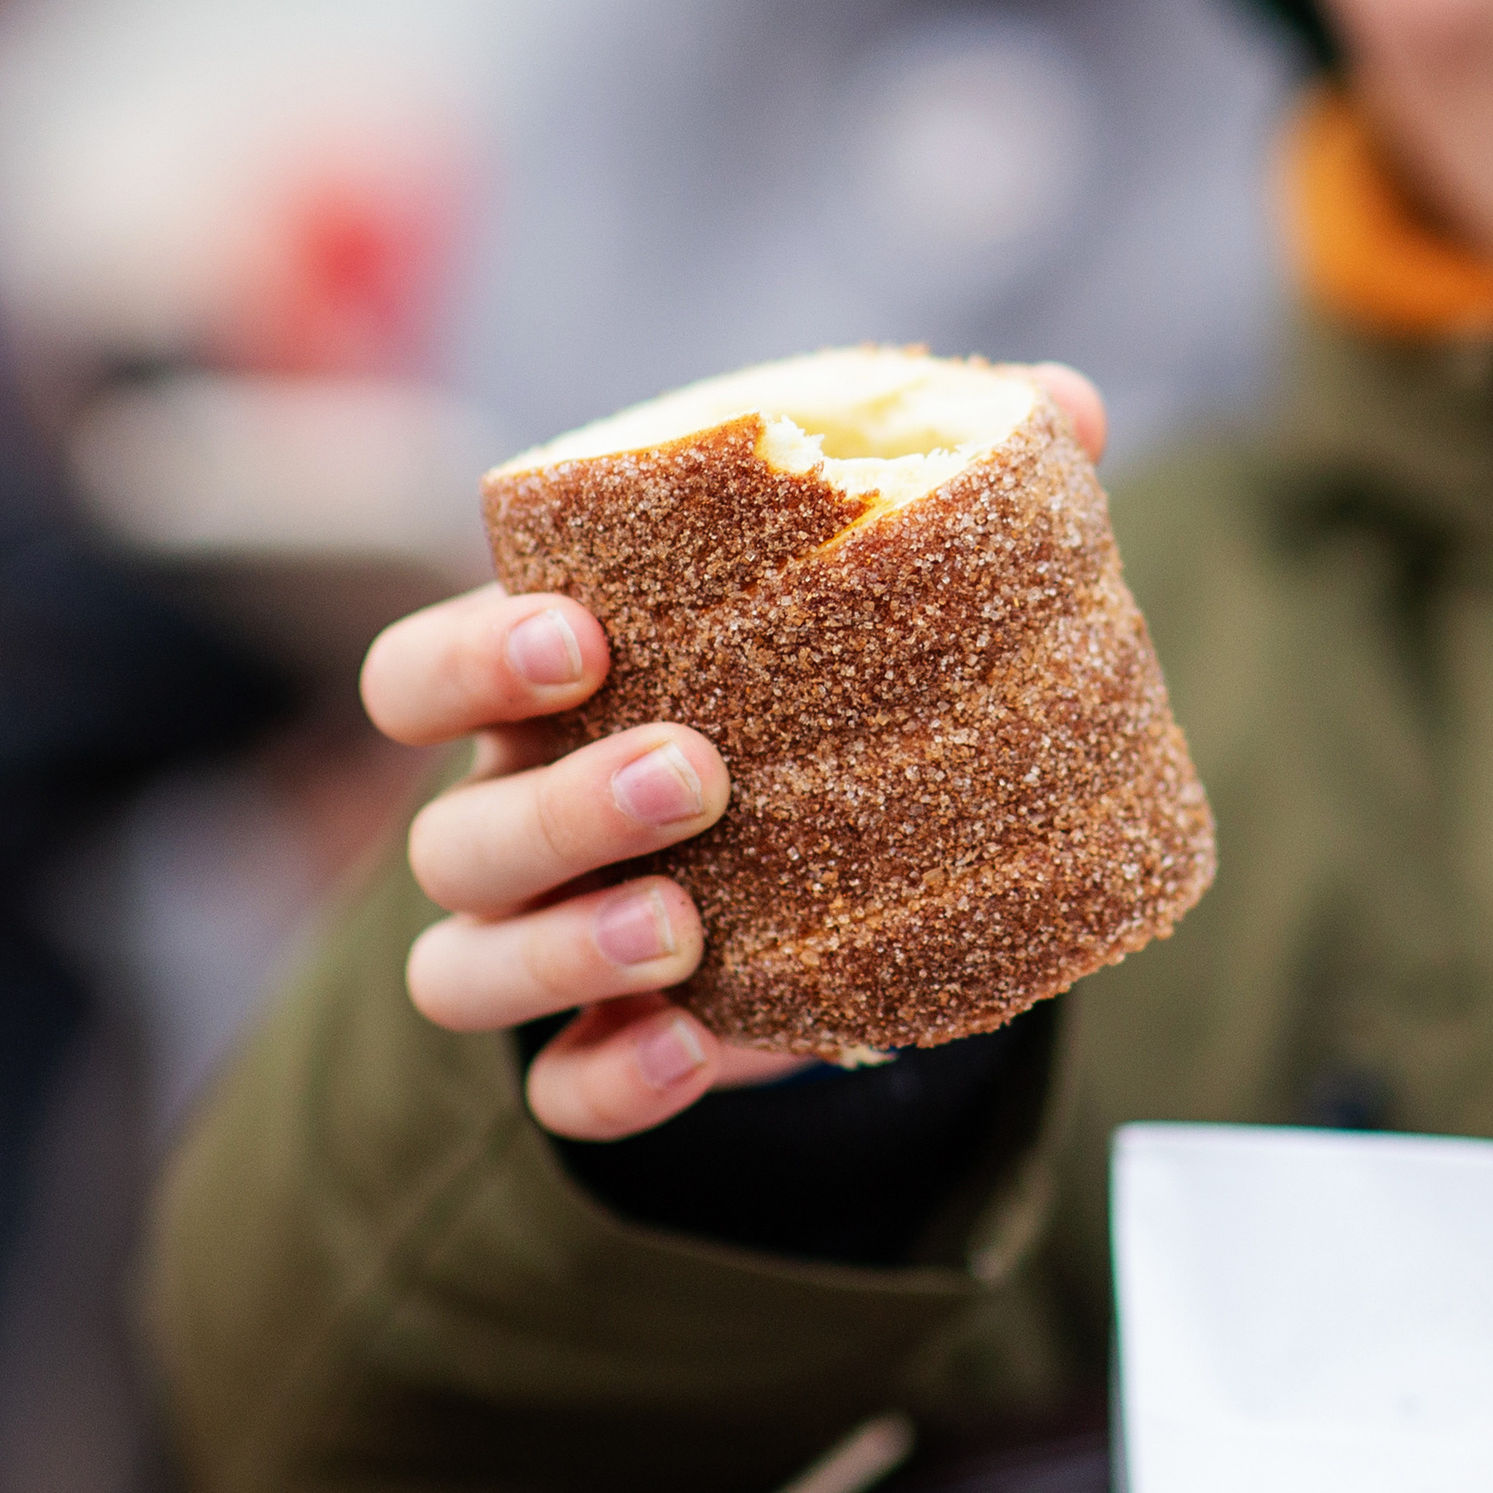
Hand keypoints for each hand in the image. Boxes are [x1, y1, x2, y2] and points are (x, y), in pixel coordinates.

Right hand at [360, 363, 1106, 1141]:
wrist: (866, 867)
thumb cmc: (824, 694)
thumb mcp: (870, 602)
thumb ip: (944, 499)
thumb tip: (1071, 402)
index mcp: (546, 701)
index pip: (421, 675)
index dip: (469, 659)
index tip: (582, 636)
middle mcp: (516, 820)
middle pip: (448, 837)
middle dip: (559, 809)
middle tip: (698, 774)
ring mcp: (546, 945)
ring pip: (461, 969)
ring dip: (560, 949)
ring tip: (685, 928)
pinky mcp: (610, 1047)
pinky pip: (556, 1090)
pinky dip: (609, 1081)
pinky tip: (694, 1052)